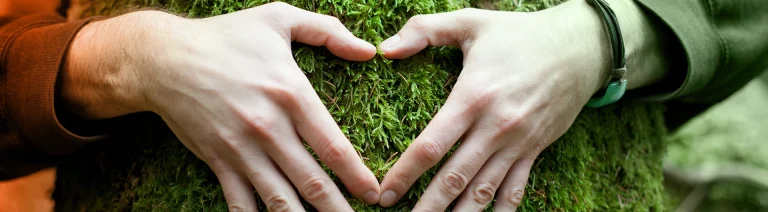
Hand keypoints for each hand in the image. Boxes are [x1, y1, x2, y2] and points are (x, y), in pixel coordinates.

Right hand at [63, 2, 379, 210]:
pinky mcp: (218, 160)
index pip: (334, 147)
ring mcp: (241, 148)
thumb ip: (329, 31)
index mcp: (291, 93)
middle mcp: (269, 127)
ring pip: (280, 198)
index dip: (357, 176)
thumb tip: (369, 51)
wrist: (164, 58)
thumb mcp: (279, 18)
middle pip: (312, 181)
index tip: (373, 194)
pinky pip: (240, 201)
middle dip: (338, 209)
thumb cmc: (226, 36)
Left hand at [376, 0, 671, 210]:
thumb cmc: (518, 34)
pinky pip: (516, 190)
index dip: (405, 174)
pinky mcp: (535, 151)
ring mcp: (517, 143)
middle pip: (454, 178)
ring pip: (483, 192)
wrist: (579, 47)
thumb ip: (423, 31)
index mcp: (473, 97)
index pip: (431, 145)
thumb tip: (384, 50)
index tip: (384, 195)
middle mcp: (495, 127)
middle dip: (427, 206)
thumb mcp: (470, 22)